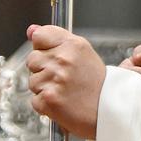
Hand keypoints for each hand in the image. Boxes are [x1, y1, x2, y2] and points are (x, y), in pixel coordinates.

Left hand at [26, 24, 105, 139]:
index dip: (42, 47)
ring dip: (44, 88)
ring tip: (63, 91)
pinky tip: (61, 102)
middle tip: (62, 77)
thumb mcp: (81, 52)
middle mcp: (63, 59)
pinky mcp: (49, 100)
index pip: (39, 36)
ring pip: (32, 81)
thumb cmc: (97, 83)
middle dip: (42, 69)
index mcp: (73, 45)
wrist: (109, 110)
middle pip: (32, 59)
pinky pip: (35, 100)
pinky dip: (45, 104)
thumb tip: (31, 30)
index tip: (50, 54)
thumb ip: (54, 38)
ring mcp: (55, 80)